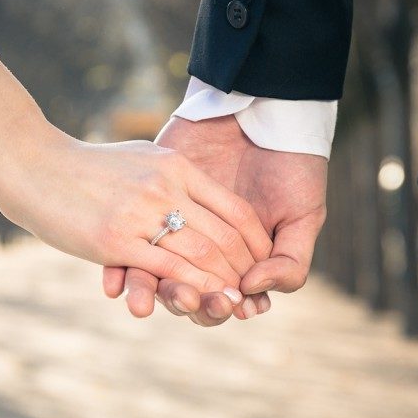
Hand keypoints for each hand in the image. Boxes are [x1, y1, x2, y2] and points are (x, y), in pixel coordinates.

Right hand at [0, 122, 272, 298]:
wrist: (31, 164)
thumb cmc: (83, 166)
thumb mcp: (138, 159)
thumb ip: (170, 176)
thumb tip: (194, 192)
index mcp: (176, 166)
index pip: (235, 209)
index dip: (254, 242)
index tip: (261, 263)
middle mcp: (166, 187)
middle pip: (224, 235)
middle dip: (244, 269)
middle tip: (254, 294)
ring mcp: (141, 213)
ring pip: (201, 254)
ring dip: (223, 285)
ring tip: (235, 305)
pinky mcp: (116, 239)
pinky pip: (167, 269)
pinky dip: (191, 288)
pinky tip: (200, 303)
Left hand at [102, 115, 326, 324]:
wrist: (263, 109)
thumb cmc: (293, 167)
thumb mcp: (303, 216)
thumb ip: (289, 262)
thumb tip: (253, 290)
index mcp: (236, 260)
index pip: (219, 297)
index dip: (220, 308)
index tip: (228, 308)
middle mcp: (200, 248)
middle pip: (182, 290)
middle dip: (185, 302)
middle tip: (190, 301)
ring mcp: (172, 226)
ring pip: (150, 272)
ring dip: (146, 292)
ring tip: (144, 301)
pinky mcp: (148, 201)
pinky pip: (124, 241)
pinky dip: (118, 266)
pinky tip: (114, 282)